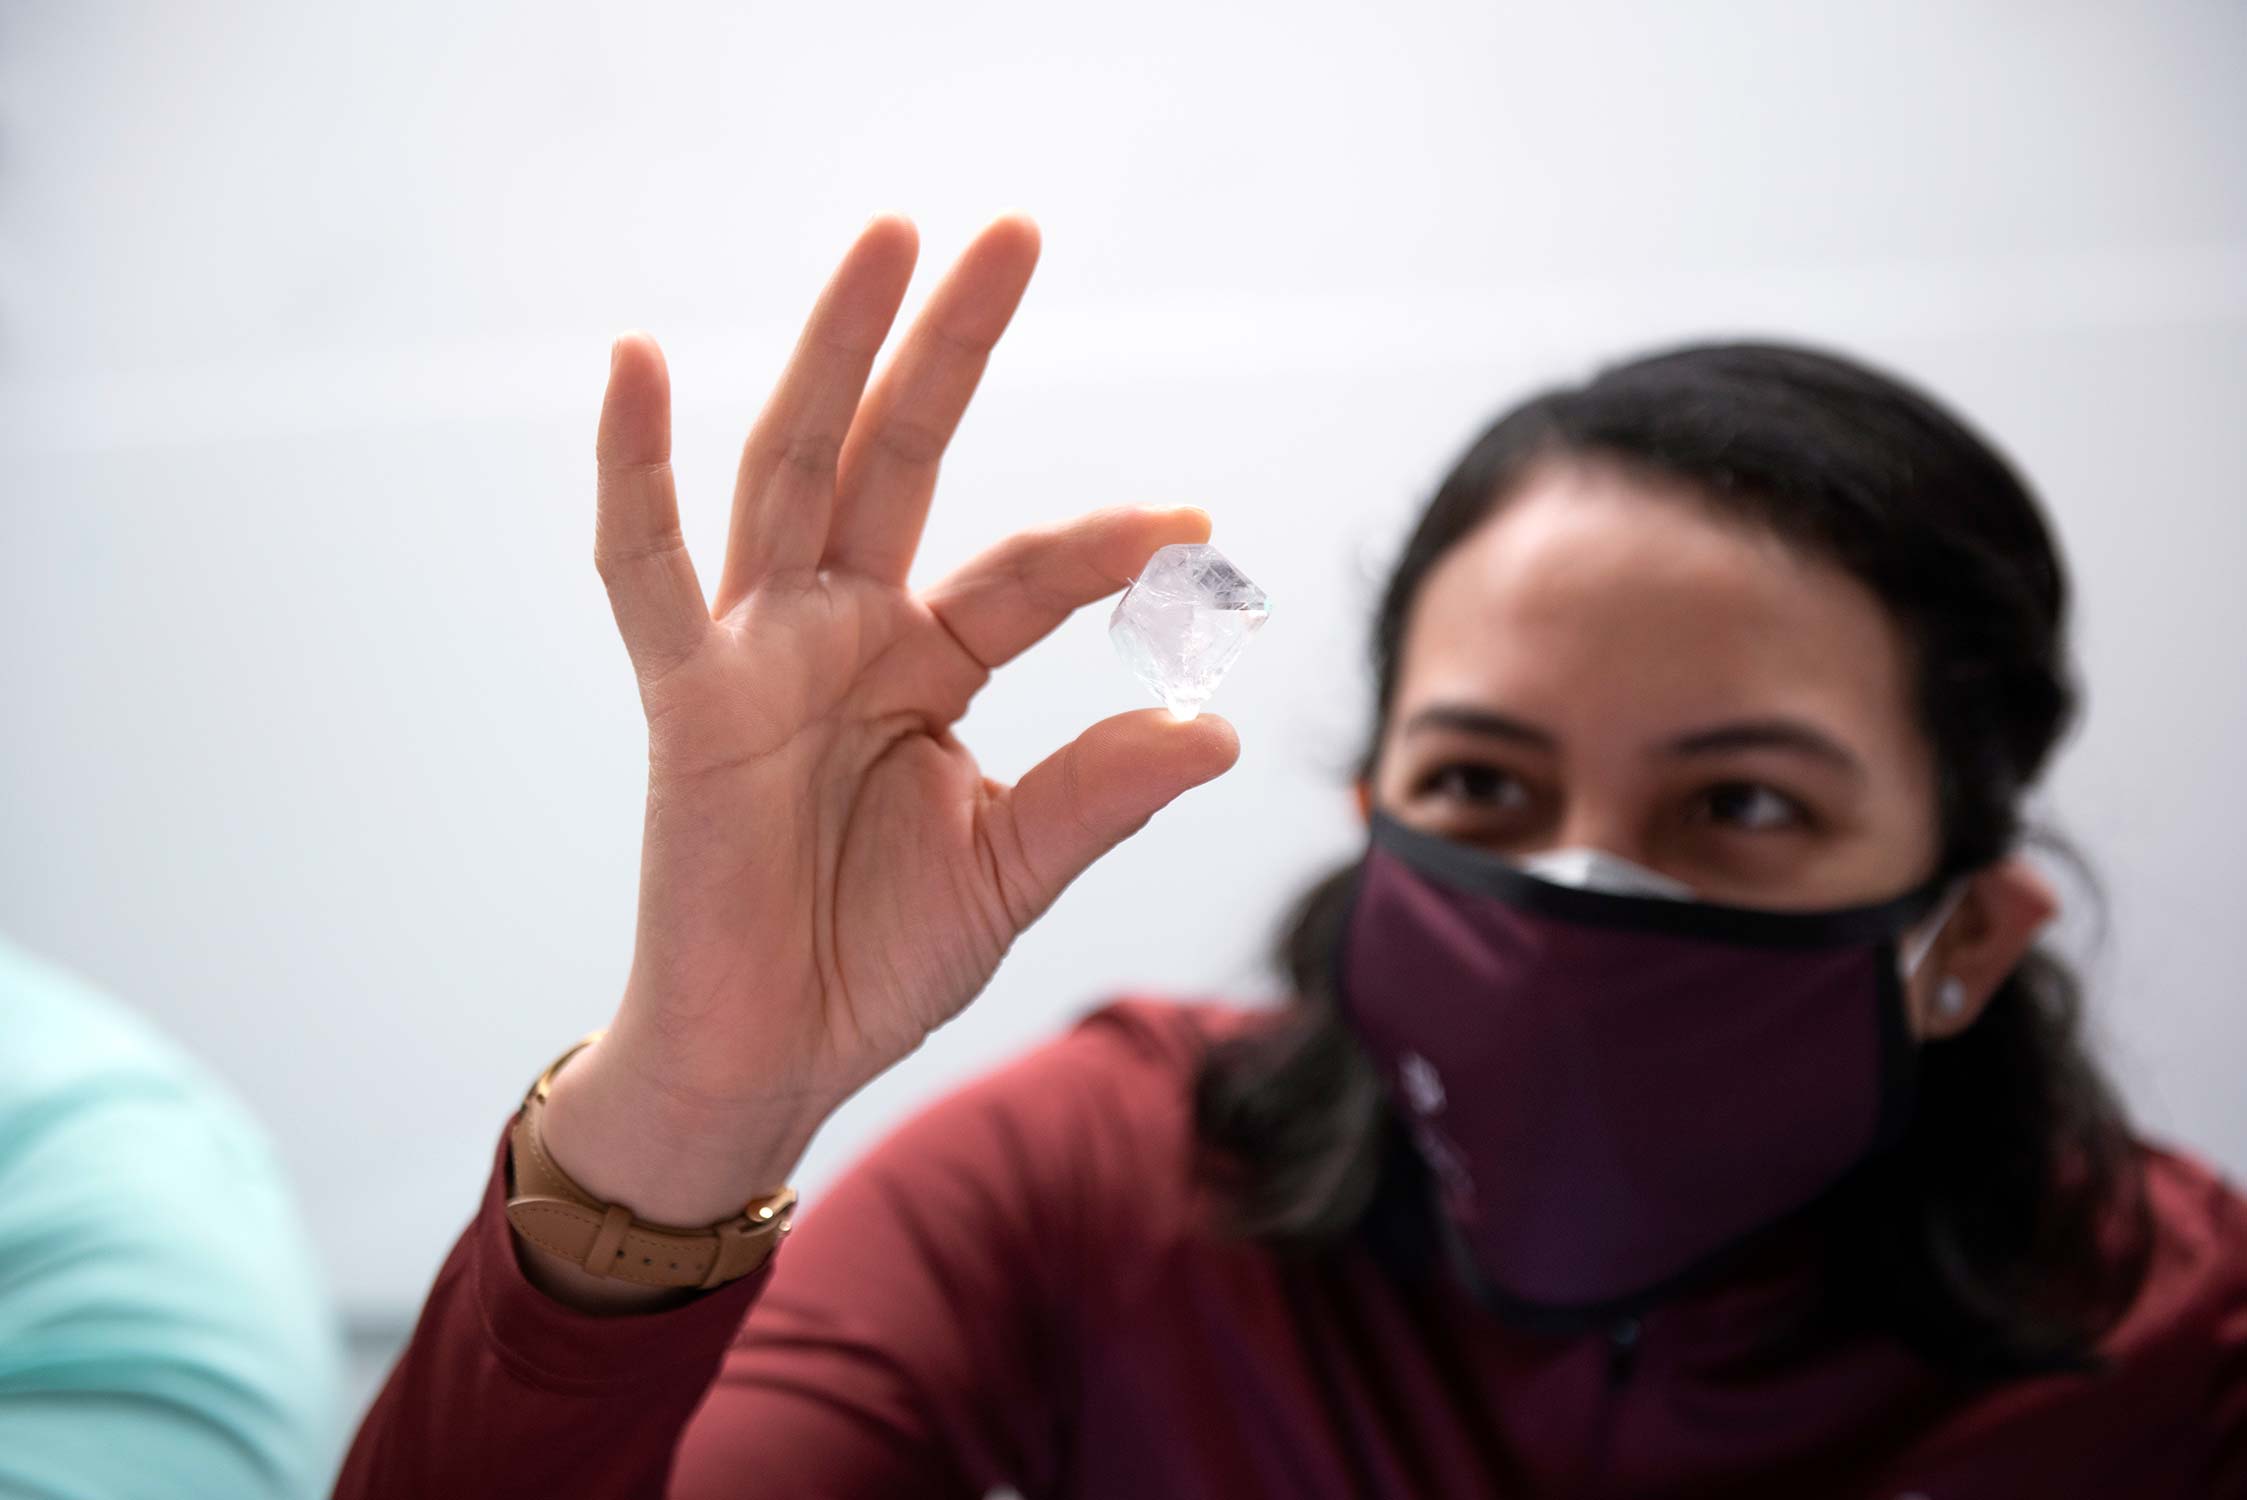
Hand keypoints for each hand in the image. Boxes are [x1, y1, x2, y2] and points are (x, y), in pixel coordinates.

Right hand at [536, 213, 1240, 1242]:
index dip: (1109, 548)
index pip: (1028, 573)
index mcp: (925, 663)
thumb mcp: (1011, 868)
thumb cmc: (874, 960)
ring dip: (837, 354)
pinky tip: (636, 362)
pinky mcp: (687, 700)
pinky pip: (645, 573)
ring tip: (889, 239)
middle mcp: (842, 632)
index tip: (1195, 534)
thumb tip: (1220, 728)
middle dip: (953, 347)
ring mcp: (759, 654)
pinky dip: (633, 471)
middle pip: (900, 458)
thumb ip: (1098, 794)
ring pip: (794, 472)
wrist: (767, 1060)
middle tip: (1014, 230)